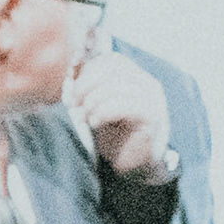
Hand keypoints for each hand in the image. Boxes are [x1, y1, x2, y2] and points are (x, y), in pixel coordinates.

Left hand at [71, 44, 173, 181]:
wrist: (132, 163)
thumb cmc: (114, 133)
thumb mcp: (98, 105)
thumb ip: (90, 88)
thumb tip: (69, 74)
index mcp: (135, 76)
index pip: (110, 60)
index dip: (87, 73)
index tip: (73, 93)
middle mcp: (147, 83)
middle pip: (112, 69)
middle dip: (86, 86)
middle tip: (75, 105)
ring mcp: (153, 98)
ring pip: (116, 86)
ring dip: (92, 102)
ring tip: (85, 118)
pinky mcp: (152, 116)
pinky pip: (125, 105)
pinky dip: (103, 112)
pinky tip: (95, 123)